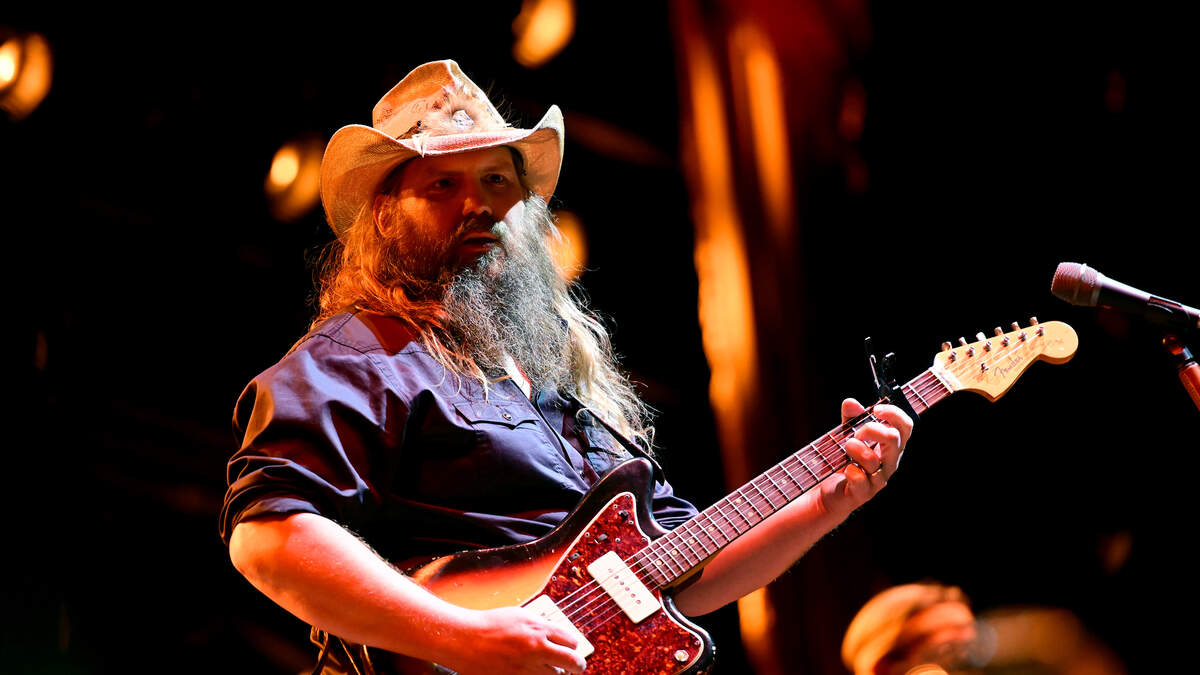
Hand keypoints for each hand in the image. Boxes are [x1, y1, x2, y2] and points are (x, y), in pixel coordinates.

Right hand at [441, 605, 586, 674]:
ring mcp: (527, 667)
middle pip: (573, 662)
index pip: (571, 640)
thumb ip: (540, 624)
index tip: (570, 647)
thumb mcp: (519, 616)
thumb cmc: (488, 624)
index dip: (572, 645)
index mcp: (538, 629)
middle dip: (577, 665)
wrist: (465, 640)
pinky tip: (533, 672)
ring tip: (547, 667)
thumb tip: (555, 632)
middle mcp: (536, 648)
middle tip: (576, 666)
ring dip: (554, 672)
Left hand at [818, 398, 911, 514]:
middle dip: (871, 429)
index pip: (905, 427)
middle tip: (856, 433)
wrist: (830, 493)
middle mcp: (889, 463)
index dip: (894, 414)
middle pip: (894, 439)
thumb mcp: (847, 434)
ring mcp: (878, 480)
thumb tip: (851, 402)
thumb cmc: (845, 461)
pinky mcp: (863, 493)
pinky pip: (860, 479)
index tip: (875, 410)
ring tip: (845, 447)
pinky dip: (850, 471)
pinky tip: (845, 469)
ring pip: (873, 460)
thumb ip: (850, 418)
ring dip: (855, 448)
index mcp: (891, 447)